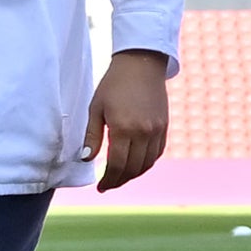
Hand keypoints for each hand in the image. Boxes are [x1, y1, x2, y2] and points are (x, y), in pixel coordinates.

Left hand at [83, 48, 170, 190]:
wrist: (141, 64)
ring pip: (147, 164)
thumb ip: (92, 136)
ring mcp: (156, 130)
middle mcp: (143, 132)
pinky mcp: (164, 126)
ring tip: (120, 176)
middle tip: (108, 185)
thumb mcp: (96, 108)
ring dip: (133, 174)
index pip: (117, 165)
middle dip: (119, 180)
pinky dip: (146, 163)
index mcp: (123, 128)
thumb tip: (86, 159)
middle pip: (133, 168)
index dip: (108, 180)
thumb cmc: (114, 84)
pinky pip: (157, 153)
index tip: (100, 187)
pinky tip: (136, 164)